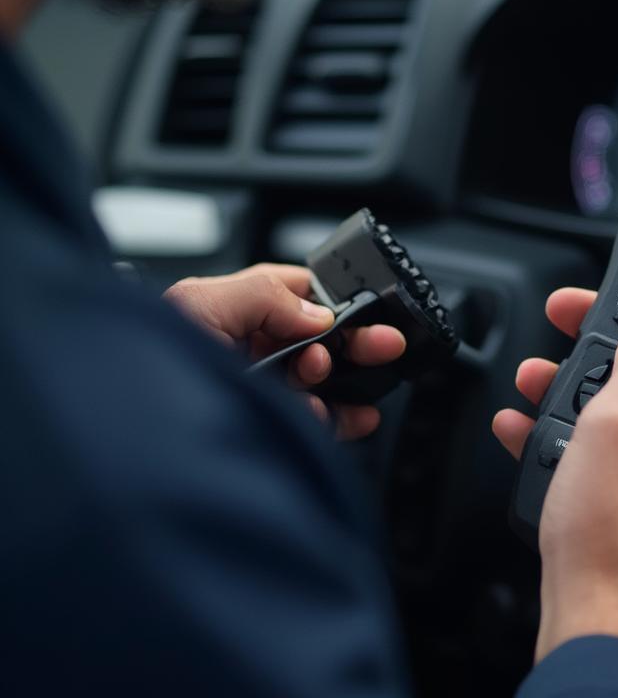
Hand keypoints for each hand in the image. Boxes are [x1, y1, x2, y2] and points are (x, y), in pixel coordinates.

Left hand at [165, 263, 404, 438]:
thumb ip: (264, 294)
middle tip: (385, 345)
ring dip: (343, 382)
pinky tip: (330, 416)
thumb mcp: (200, 303)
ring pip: (324, 380)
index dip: (337, 300)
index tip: (364, 312)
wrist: (125, 432)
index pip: (304, 293)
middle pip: (324, 338)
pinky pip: (315, 420)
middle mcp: (256, 345)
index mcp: (241, 306)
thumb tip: (316, 314)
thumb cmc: (146, 360)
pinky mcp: (270, 424)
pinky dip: (333, 419)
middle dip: (357, 341)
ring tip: (343, 386)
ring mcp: (265, 387)